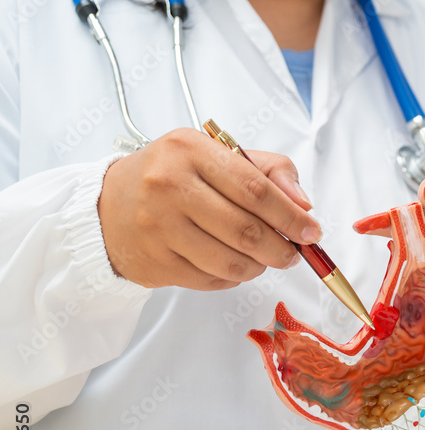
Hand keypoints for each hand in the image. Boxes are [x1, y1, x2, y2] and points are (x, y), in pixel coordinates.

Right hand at [98, 128, 320, 289]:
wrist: (107, 206)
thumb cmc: (174, 177)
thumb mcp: (217, 156)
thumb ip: (268, 171)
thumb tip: (304, 205)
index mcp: (189, 150)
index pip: (255, 188)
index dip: (291, 216)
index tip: (312, 232)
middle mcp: (168, 185)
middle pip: (246, 230)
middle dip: (281, 249)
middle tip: (293, 253)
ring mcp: (157, 226)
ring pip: (231, 261)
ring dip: (259, 267)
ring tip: (263, 259)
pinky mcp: (155, 262)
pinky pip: (212, 279)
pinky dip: (234, 277)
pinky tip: (233, 264)